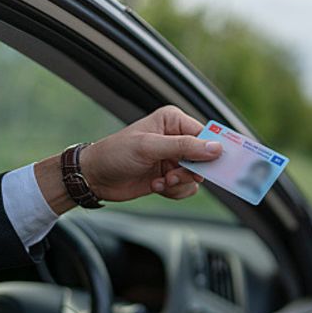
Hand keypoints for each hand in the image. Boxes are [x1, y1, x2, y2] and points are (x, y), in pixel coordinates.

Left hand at [81, 106, 221, 201]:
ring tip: (161, 181)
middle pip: (204, 158)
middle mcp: (176, 138)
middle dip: (190, 171)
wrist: (95, 177)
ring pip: (196, 176)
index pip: (205, 134)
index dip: (212, 150)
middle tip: (173, 175)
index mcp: (173, 121)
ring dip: (180, 183)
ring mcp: (173, 158)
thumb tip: (215, 148)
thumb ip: (184, 147)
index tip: (214, 165)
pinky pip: (186, 187)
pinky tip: (156, 186)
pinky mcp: (170, 176)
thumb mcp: (149, 147)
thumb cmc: (115, 153)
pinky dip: (174, 191)